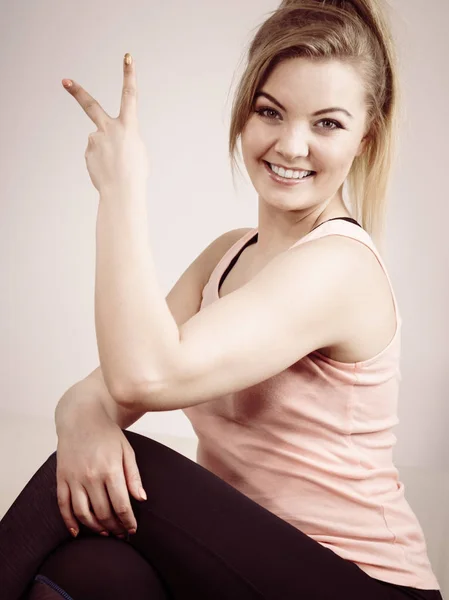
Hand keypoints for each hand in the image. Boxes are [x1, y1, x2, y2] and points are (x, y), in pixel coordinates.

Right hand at [56, 414, 146, 538]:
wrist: (82, 418)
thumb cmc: (108, 435)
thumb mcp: (127, 451)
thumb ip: (134, 476)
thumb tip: (141, 499)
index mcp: (110, 469)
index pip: (121, 505)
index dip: (128, 521)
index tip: (132, 529)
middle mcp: (91, 476)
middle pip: (103, 512)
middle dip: (114, 527)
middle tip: (121, 533)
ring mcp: (74, 478)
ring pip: (83, 514)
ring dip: (95, 528)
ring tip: (105, 532)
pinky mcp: (61, 478)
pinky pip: (63, 506)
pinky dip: (69, 522)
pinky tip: (78, 532)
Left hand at [62, 53, 148, 193]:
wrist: (123, 191)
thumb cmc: (135, 173)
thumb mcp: (138, 150)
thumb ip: (124, 137)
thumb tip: (104, 137)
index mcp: (129, 126)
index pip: (130, 95)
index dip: (130, 74)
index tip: (128, 58)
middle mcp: (110, 129)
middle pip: (90, 105)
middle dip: (77, 92)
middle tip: (64, 81)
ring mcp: (96, 140)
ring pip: (100, 141)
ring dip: (107, 152)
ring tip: (116, 166)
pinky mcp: (88, 152)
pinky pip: (96, 153)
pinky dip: (102, 161)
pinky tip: (108, 170)